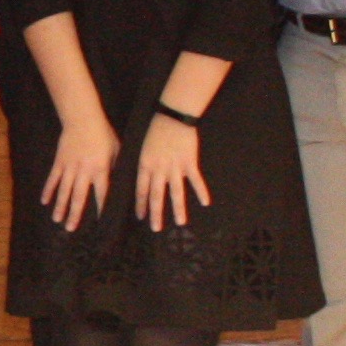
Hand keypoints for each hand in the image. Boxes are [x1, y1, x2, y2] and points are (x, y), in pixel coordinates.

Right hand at [43, 118, 118, 231]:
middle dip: (75, 213)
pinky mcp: (59, 162)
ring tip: (57, 220)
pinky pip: (53, 178)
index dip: (101, 208)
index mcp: (100, 169)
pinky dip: (48, 190)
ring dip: (60, 206)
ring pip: (64, 190)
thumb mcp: (116, 150)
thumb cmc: (103, 134)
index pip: (102, 193)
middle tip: (70, 228)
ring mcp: (69, 167)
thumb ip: (115, 167)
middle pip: (79, 196)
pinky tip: (44, 201)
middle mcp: (84, 171)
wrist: (83, 119)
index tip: (100, 223)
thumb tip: (119, 183)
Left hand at [133, 116, 210, 231]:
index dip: (141, 204)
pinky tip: (205, 202)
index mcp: (145, 165)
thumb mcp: (143, 147)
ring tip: (180, 222)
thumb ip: (144, 164)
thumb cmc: (156, 130)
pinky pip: (196, 180)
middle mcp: (159, 169)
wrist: (172, 117)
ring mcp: (175, 167)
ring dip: (178, 208)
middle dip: (156, 213)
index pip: (141, 189)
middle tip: (156, 228)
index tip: (140, 217)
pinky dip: (201, 191)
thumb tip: (142, 178)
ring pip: (176, 192)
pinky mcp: (189, 162)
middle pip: (157, 195)